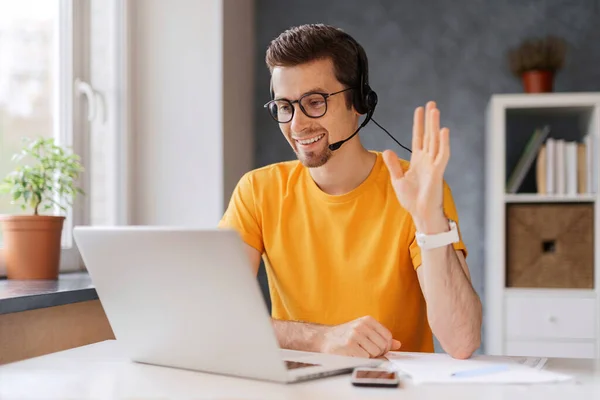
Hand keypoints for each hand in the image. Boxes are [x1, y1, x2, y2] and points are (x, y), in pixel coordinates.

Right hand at [319, 316, 401, 357]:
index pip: (387, 336)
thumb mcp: (363, 331)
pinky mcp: (348, 346)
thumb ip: (380, 337)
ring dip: (367, 357)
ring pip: (374, 353)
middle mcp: (361, 325)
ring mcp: (354, 335)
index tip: (377, 349)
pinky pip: (364, 359)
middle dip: (376, 353)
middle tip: (365, 351)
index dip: (385, 346)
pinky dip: (360, 360)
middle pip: (382, 346)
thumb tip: (397, 344)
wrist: (324, 339)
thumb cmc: (345, 336)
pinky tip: (352, 355)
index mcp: (367, 320)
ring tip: (357, 352)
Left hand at [383, 101, 449, 232]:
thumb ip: (393, 165)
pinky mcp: (438, 172)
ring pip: (435, 141)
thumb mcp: (398, 179)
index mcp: (418, 161)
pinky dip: (443, 143)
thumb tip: (387, 150)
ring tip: (435, 111)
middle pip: (429, 135)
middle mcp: (427, 160)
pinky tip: (443, 131)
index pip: (418, 138)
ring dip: (435, 126)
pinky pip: (442, 155)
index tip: (419, 110)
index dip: (418, 124)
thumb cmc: (412, 199)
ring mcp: (433, 165)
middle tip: (431, 103)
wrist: (420, 213)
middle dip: (429, 120)